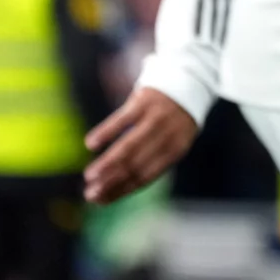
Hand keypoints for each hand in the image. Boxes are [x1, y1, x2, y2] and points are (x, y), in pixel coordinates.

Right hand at [83, 87, 199, 203]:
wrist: (189, 78)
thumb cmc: (173, 118)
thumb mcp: (171, 139)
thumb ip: (150, 160)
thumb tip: (115, 188)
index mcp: (176, 150)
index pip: (145, 177)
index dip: (121, 190)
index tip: (99, 201)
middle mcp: (168, 135)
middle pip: (136, 165)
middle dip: (111, 182)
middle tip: (90, 194)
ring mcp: (156, 117)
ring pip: (129, 146)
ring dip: (107, 163)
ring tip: (89, 176)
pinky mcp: (144, 100)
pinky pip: (122, 119)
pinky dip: (105, 132)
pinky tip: (91, 143)